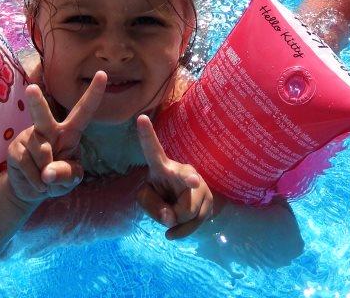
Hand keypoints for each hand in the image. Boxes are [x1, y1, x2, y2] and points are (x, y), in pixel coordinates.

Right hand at [5, 71, 106, 204]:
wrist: (31, 190)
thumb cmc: (57, 178)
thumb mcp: (70, 179)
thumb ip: (66, 174)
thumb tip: (47, 173)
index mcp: (69, 132)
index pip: (84, 111)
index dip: (93, 94)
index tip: (103, 74)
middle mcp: (48, 129)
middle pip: (43, 114)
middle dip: (36, 102)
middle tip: (32, 88)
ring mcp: (29, 137)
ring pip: (40, 151)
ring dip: (45, 172)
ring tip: (45, 180)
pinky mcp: (15, 149)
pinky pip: (26, 164)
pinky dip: (34, 180)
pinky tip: (35, 182)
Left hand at [136, 114, 215, 238]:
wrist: (185, 203)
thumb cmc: (160, 195)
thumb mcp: (147, 199)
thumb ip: (154, 207)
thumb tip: (171, 218)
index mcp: (161, 165)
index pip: (152, 149)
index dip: (146, 135)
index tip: (140, 118)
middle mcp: (182, 170)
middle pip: (184, 182)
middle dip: (189, 182)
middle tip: (193, 182)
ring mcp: (199, 185)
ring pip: (186, 211)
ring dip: (176, 221)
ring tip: (172, 213)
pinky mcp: (208, 200)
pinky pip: (194, 222)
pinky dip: (182, 231)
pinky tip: (176, 230)